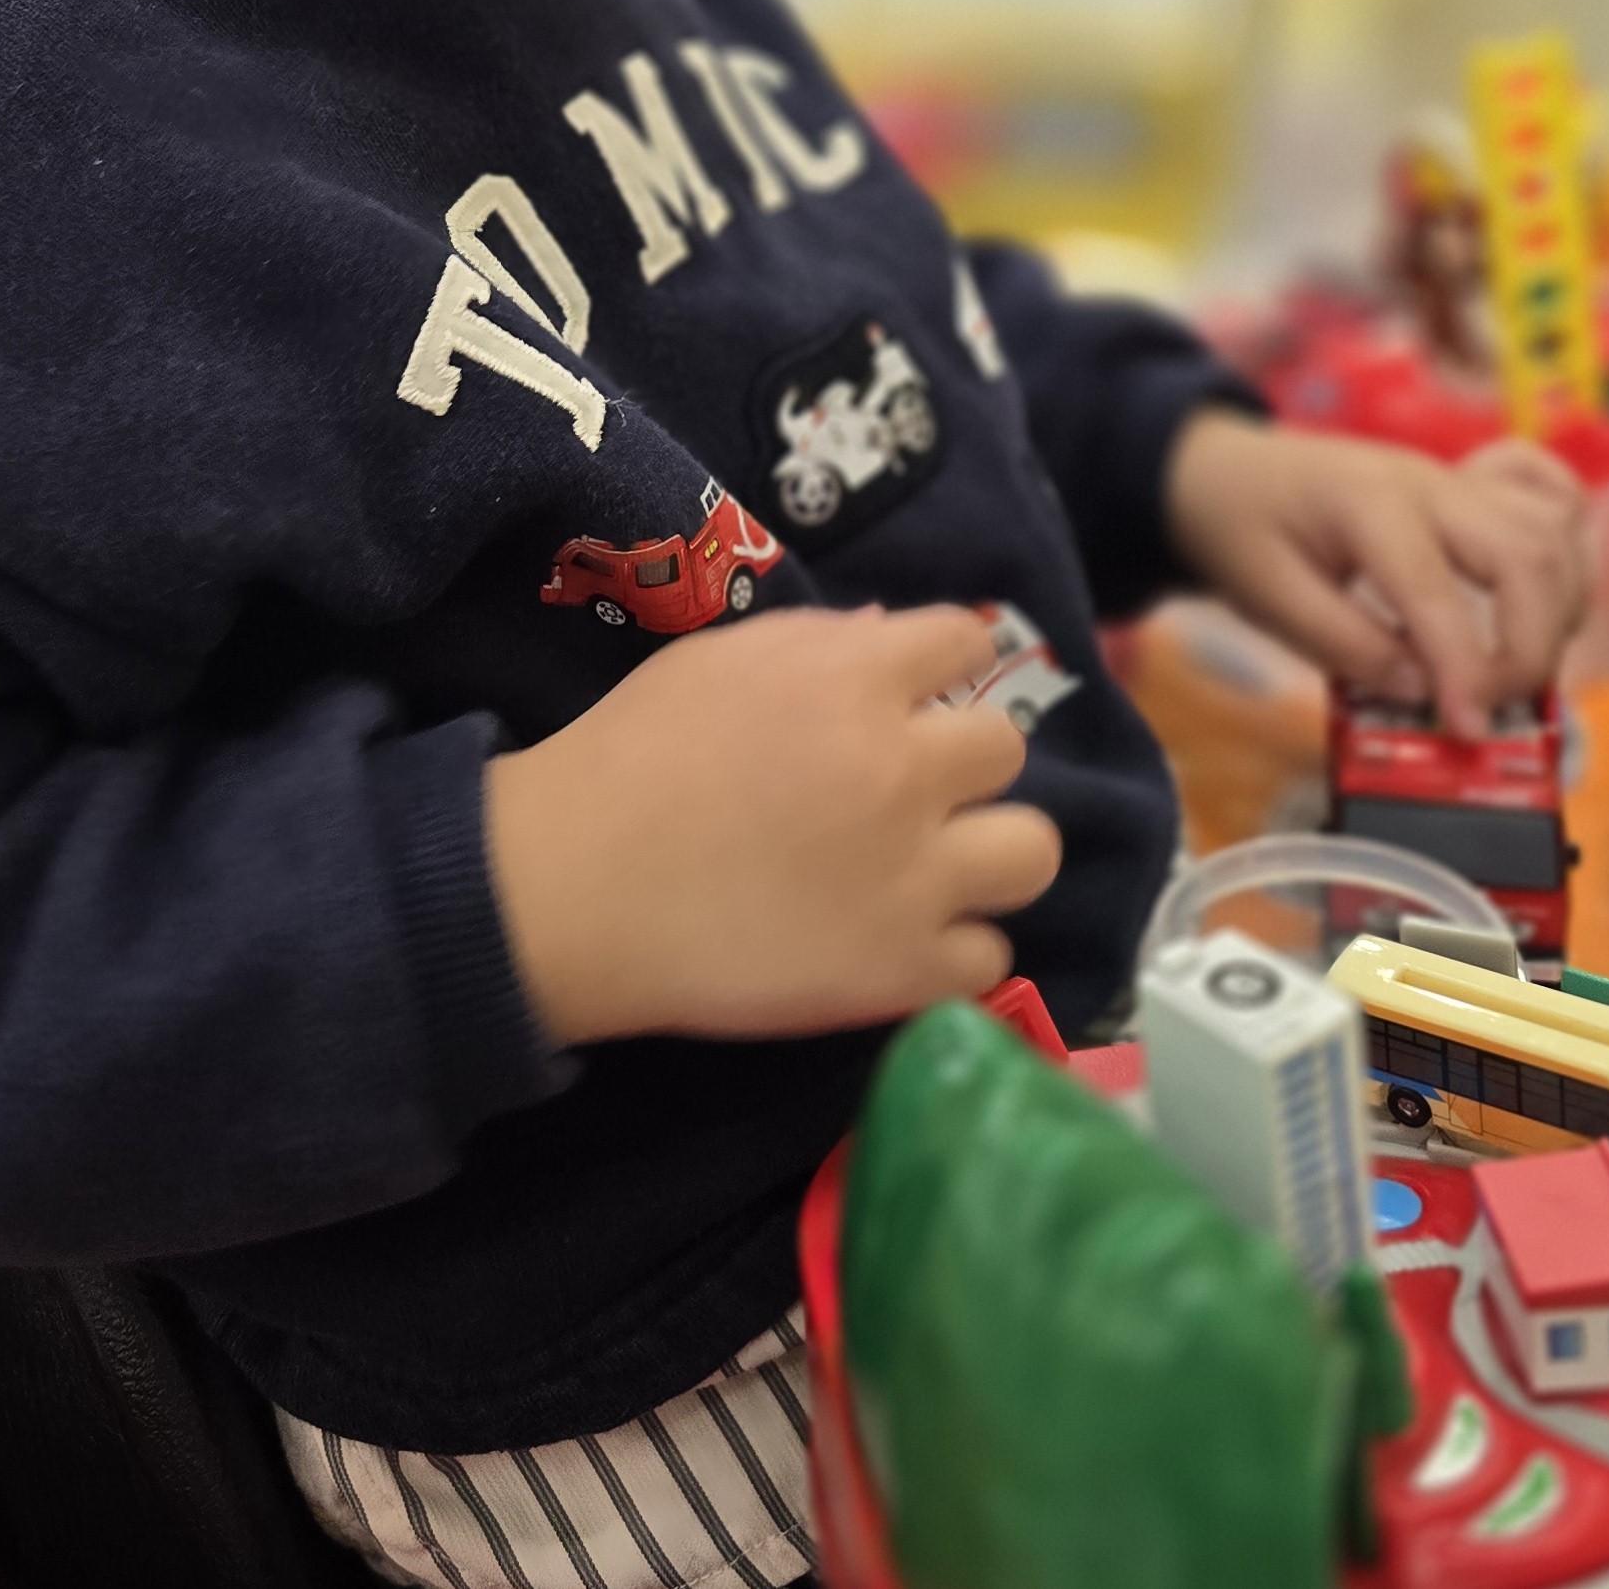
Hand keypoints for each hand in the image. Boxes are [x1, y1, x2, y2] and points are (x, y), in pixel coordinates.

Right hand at [483, 603, 1062, 1049]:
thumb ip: (819, 642)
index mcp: (857, 681)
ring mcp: (913, 877)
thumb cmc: (633, 754)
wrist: (578, 885)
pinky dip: (950, 950)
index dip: (942, 664)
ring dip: (986, 854)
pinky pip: (989, 959)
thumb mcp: (716, 660)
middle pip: (1006, 749)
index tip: (916, 694)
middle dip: (959, 761)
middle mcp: (905, 770)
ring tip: (933, 869)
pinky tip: (897, 939)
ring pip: (1031, 853)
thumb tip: (895, 636)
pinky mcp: (902, 971)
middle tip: (906, 789)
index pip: (966, 639)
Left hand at [1163, 408, 1589, 739]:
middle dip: (1530, 646)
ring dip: (1556, 610)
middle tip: (1494, 707)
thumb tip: (1423, 690)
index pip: (1437, 591)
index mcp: (1365, 505)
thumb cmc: (1241, 529)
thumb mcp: (1265, 595)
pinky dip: (1566, 548)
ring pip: (1550, 534)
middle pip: (1524, 556)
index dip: (1465, 670)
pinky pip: (1550, 498)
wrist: (1223, 467)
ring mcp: (1456, 480)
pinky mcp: (1472, 486)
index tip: (1469, 728)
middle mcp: (1426, 484)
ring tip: (1516, 669)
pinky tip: (1547, 597)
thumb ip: (1344, 644)